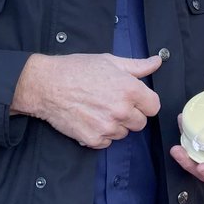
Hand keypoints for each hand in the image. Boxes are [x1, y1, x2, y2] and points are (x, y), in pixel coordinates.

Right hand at [12, 53, 161, 147]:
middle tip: (112, 103)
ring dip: (115, 125)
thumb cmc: (76, 69)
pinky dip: (100, 134)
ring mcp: (107, 127)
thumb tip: (157, 62)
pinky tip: (89, 119)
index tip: (134, 99)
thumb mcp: (109, 61)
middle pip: (140, 123)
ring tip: (98, 109)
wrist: (46, 85)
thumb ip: (137, 66)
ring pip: (123, 133)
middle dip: (130, 115)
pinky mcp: (93, 139)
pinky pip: (106, 142)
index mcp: (129, 89)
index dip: (144, 102)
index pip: (154, 107)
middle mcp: (121, 110)